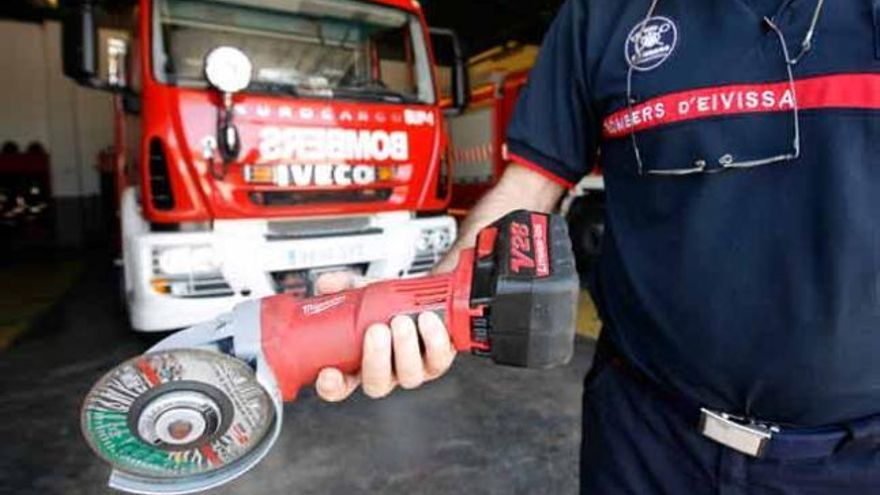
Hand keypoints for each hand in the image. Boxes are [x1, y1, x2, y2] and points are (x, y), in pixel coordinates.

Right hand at [313, 272, 456, 400]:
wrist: (432, 295)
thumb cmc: (395, 304)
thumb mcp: (367, 293)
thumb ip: (345, 287)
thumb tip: (327, 283)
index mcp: (362, 363)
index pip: (341, 387)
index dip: (333, 386)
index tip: (329, 372)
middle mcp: (388, 372)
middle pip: (377, 384)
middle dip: (376, 359)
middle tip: (376, 330)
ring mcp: (414, 369)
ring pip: (409, 374)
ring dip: (404, 347)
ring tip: (401, 320)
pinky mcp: (440, 360)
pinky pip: (438, 359)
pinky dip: (434, 339)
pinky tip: (428, 319)